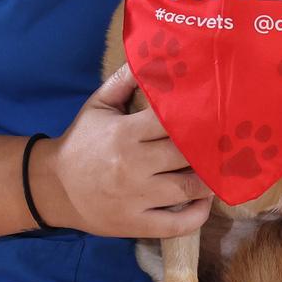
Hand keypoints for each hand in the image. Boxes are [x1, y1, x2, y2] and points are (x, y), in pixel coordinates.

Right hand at [32, 64, 212, 237]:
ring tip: (220, 169)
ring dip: (209, 179)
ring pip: (187, 188)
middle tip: (228, 141)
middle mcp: (133, 165)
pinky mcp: (136, 224)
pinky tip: (205, 201)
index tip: (216, 112)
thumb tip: (148, 56)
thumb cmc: (81, 141)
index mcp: (125, 133)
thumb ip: (123, 80)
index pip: (172, 121)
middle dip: (209, 147)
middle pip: (185, 153)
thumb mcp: (97, 106)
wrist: (52, 187)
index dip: (197, 116)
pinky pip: (177, 224)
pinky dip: (198, 214)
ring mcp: (136, 198)